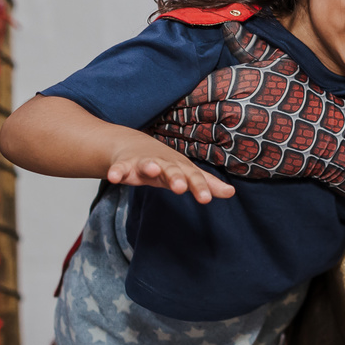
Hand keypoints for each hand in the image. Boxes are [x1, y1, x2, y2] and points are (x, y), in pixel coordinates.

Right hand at [106, 133, 234, 203]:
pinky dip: (116, 171)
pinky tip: (112, 177)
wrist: (134, 145)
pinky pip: (119, 169)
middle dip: (175, 177)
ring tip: (152, 169)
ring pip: (146, 164)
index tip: (206, 199)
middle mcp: (163, 164)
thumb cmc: (166, 164)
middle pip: (171, 170)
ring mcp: (143, 163)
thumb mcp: (186, 173)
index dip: (199, 187)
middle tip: (180, 187)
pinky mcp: (124, 165)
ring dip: (149, 166)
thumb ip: (207, 184)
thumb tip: (231, 192)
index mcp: (180, 168)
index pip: (192, 177)